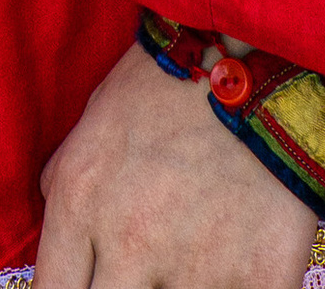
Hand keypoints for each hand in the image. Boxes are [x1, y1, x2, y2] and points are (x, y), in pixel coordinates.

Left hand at [37, 41, 319, 287]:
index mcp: (82, 204)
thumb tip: (62, 255)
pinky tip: (229, 268)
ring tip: (186, 263)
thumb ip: (67, 190)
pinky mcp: (260, 283)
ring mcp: (196, 271)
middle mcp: (130, 244)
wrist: (261, 58)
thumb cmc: (169, 84)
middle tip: (135, 280)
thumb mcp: (93, 123)